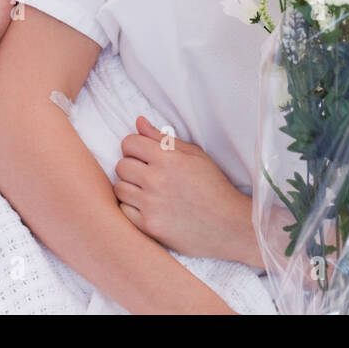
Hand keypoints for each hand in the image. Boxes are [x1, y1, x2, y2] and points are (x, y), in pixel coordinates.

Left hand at [113, 116, 261, 267]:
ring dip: (130, 188)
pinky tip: (147, 207)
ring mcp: (151, 204)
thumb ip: (163, 138)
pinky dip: (131, 208)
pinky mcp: (149, 226)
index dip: (134, 147)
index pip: (129, 143)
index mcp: (168, 158)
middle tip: (146, 174)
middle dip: (131, 166)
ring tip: (147, 191)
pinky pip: (123, 211)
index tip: (143, 155)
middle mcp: (156, 180)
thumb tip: (139, 121)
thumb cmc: (213, 186)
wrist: (229, 224)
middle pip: (121, 165)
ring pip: (119, 188)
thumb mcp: (194, 155)